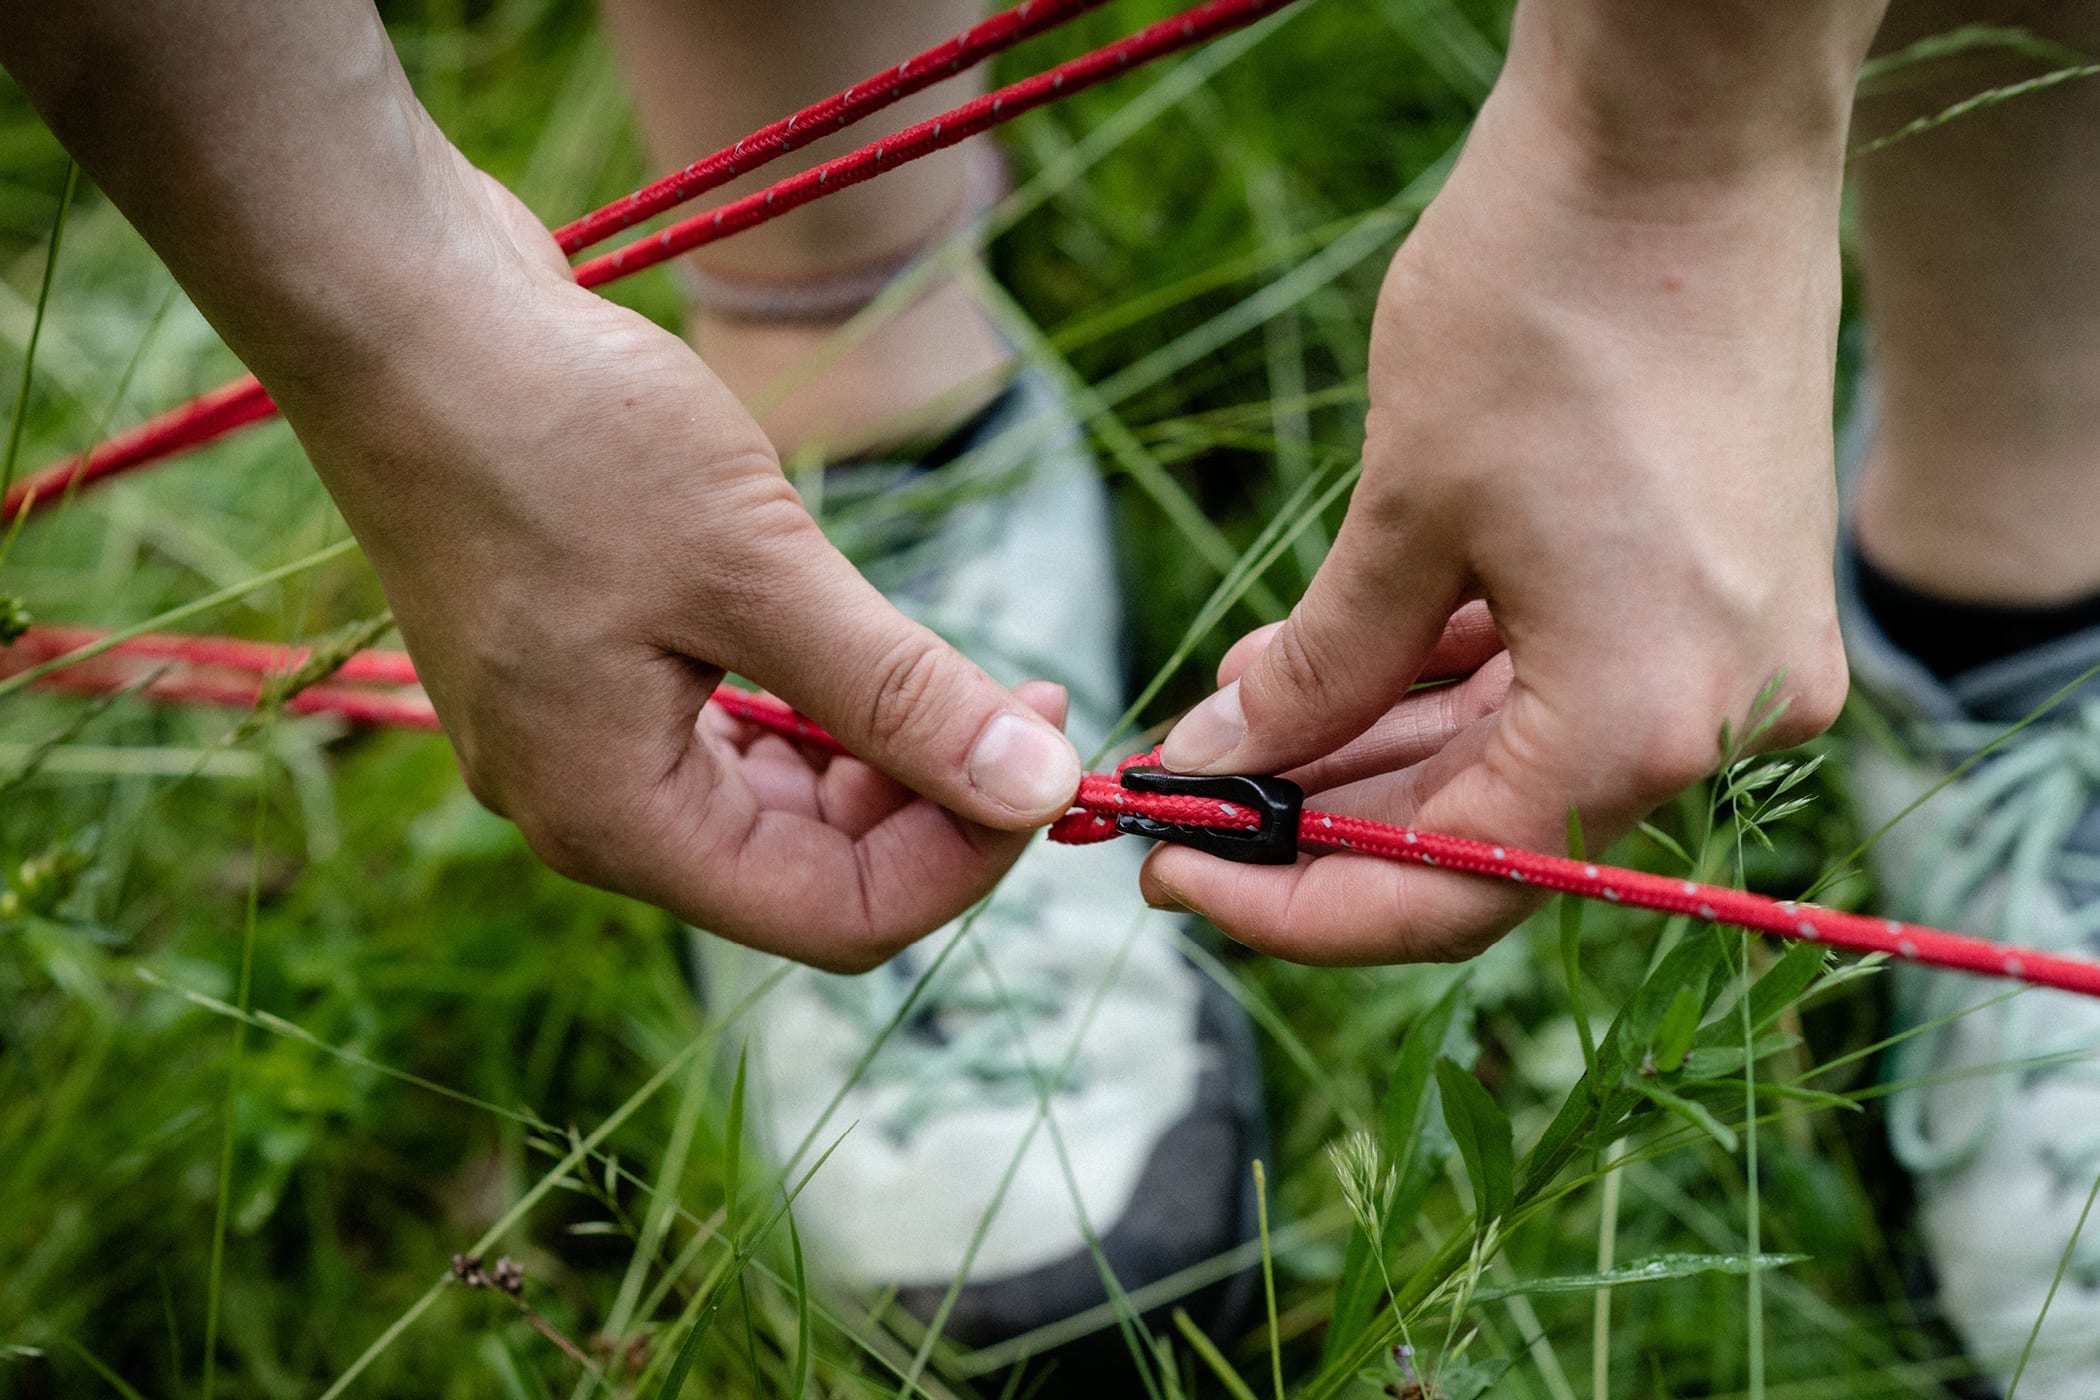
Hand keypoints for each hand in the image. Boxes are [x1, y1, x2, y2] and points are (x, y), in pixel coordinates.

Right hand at [266, 151, 1079, 971]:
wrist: (402, 315)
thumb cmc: (560, 435)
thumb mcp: (757, 569)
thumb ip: (900, 695)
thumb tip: (1039, 789)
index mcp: (619, 820)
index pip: (844, 917)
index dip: (969, 854)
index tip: (1051, 747)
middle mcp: (591, 811)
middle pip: (814, 872)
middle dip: (934, 801)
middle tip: (1025, 693)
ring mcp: (580, 744)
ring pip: (778, 808)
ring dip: (880, 754)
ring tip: (952, 659)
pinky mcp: (587, 676)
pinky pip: (729, 738)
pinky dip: (813, 707)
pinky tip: (854, 633)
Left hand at [1145, 67, 1851, 965]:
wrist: (1688, 125)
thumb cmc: (1547, 300)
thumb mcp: (1404, 510)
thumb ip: (1318, 672)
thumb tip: (1223, 764)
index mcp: (1646, 718)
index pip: (1452, 889)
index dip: (1293, 904)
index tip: (1170, 878)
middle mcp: (1719, 715)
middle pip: (1489, 833)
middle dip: (1323, 817)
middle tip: (1187, 797)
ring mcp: (1737, 652)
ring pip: (1523, 753)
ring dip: (1376, 743)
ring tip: (1242, 710)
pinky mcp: (1728, 588)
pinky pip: (1572, 678)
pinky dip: (1451, 677)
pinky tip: (1337, 655)